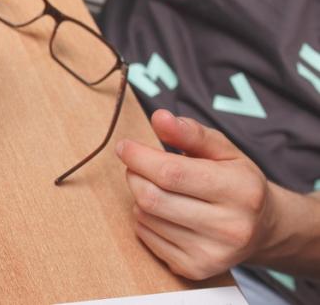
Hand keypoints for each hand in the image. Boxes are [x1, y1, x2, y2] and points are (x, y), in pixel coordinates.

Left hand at [116, 109, 275, 279]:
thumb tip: (159, 118)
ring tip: (157, 188)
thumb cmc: (238, 182)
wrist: (263, 229)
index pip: (172, 173)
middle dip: (135, 175)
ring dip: (139, 196)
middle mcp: (230, 227)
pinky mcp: (194, 269)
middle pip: (152, 198)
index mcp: (240, 191)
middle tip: (137, 165)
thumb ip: (191, 133)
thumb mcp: (224, 150)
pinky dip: (144, 218)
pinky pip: (146, 236)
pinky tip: (162, 211)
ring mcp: (211, 254)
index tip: (124, 146)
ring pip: (145, 216)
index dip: (139, 157)